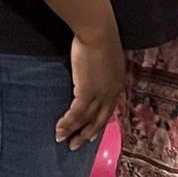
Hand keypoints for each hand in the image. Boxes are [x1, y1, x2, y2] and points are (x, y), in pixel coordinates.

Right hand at [57, 28, 124, 148]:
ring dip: (74, 132)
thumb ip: (101, 68)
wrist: (98, 31)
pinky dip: (67, 123)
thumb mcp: (105, 56)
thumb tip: (91, 70)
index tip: (92, 131)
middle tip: (77, 144)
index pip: (109, 108)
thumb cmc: (100, 37)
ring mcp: (100, 94)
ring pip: (86, 119)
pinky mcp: (87, 92)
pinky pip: (76, 114)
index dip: (99, 121)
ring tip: (62, 140)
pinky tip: (59, 129)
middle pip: (100, 119)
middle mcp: (112, 92)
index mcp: (117, 82)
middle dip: (87, 133)